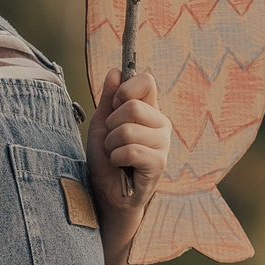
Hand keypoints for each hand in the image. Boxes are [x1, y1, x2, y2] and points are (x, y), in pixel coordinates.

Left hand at [88, 68, 171, 215]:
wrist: (106, 193)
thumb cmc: (105, 158)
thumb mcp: (101, 124)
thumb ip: (108, 98)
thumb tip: (115, 71)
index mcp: (149, 110)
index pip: (147, 81)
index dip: (126, 90)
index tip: (115, 106)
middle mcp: (160, 123)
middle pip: (133, 106)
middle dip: (111, 125)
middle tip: (112, 140)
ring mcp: (162, 143)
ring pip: (128, 130)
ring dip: (111, 145)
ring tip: (115, 155)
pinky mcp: (159, 163)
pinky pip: (131, 151)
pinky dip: (116, 158)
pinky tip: (121, 166)